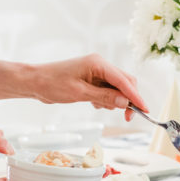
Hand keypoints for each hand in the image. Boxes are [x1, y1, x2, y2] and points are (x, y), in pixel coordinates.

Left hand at [33, 54, 148, 121]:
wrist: (35, 82)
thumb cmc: (52, 84)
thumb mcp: (79, 93)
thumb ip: (104, 97)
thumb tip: (125, 102)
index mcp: (98, 64)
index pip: (123, 80)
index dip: (135, 96)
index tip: (144, 109)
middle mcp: (100, 65)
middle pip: (125, 82)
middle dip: (128, 100)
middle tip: (127, 117)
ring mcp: (97, 72)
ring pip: (117, 88)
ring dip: (114, 100)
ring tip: (98, 106)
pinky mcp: (93, 79)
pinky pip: (108, 90)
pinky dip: (106, 99)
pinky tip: (94, 103)